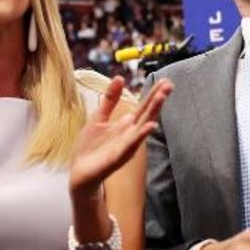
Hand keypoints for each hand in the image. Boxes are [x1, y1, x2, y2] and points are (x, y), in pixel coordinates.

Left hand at [68, 76, 170, 198]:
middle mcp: (130, 135)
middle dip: (158, 99)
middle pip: (147, 114)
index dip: (153, 94)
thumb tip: (119, 77)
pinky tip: (150, 126)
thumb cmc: (90, 147)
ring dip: (153, 112)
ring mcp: (126, 146)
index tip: (164, 80)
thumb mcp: (99, 117)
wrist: (80, 172)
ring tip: (161, 97)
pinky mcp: (118, 157)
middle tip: (169, 84)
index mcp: (126, 125)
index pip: (144, 107)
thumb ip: (110, 99)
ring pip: (143, 127)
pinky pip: (131, 145)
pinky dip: (141, 135)